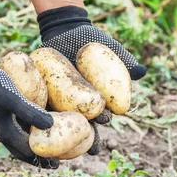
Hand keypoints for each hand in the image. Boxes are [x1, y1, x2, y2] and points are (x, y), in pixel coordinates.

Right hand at [0, 54, 59, 168]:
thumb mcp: (13, 99)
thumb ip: (30, 112)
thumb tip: (50, 125)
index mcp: (5, 133)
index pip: (27, 151)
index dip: (43, 158)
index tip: (57, 162)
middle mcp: (1, 133)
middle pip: (21, 152)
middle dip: (37, 159)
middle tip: (53, 164)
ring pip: (17, 143)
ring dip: (31, 148)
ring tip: (45, 151)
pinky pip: (14, 132)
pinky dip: (25, 136)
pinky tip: (32, 130)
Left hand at [37, 5, 146, 154]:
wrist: (65, 31)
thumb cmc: (92, 42)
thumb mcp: (110, 50)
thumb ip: (124, 62)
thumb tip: (141, 72)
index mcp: (96, 100)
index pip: (101, 113)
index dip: (103, 118)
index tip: (104, 119)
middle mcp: (77, 106)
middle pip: (81, 124)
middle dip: (83, 135)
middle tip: (78, 137)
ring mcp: (59, 104)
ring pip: (60, 123)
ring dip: (59, 136)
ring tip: (59, 145)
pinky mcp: (41, 98)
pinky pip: (39, 109)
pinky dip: (37, 118)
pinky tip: (35, 126)